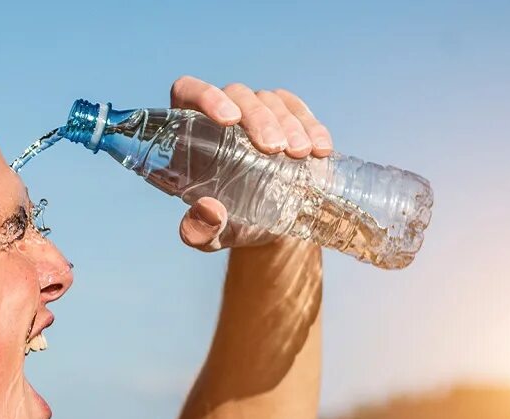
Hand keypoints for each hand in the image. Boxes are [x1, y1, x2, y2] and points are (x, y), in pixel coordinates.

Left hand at [170, 76, 332, 251]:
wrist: (267, 227)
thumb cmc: (229, 224)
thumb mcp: (211, 236)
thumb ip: (199, 230)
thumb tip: (208, 211)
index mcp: (189, 133)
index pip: (188, 91)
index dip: (206, 96)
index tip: (230, 120)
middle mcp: (221, 114)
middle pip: (237, 94)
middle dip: (259, 118)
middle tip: (274, 149)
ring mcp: (255, 112)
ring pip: (269, 99)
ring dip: (288, 123)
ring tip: (300, 154)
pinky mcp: (285, 117)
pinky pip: (297, 108)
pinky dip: (311, 126)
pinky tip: (321, 151)